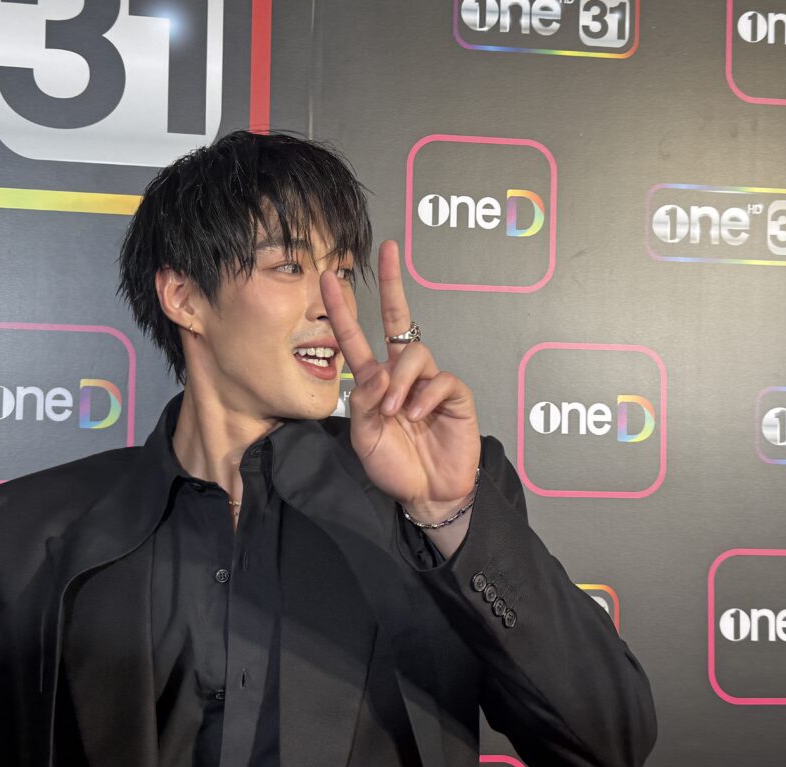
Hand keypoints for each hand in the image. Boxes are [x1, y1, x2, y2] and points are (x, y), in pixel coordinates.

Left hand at [319, 240, 480, 523]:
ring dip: (399, 379)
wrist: (427, 494)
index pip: (356, 338)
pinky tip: (417, 414)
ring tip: (393, 410)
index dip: (342, 309)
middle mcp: (401, 375)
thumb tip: (377, 373)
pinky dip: (425, 395)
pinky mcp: (455, 395)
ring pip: (414, 353)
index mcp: (374, 382)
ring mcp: (429, 382)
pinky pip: (440, 380)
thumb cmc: (394, 466)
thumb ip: (363, 403)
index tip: (330, 278)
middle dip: (392, 285)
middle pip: (398, 320)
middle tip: (389, 252)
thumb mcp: (364, 437)